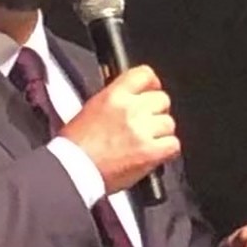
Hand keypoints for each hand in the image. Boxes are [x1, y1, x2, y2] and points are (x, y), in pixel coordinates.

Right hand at [59, 66, 179, 192]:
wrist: (73, 171)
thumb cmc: (75, 147)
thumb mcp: (91, 109)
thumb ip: (116, 101)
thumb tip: (132, 100)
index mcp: (114, 95)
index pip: (144, 74)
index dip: (151, 83)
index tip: (151, 90)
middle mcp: (131, 109)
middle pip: (162, 99)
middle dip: (156, 111)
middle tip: (147, 123)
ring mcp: (142, 131)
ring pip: (169, 123)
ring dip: (161, 133)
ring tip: (147, 142)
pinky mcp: (150, 152)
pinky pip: (173, 144)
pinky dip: (167, 150)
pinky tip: (155, 154)